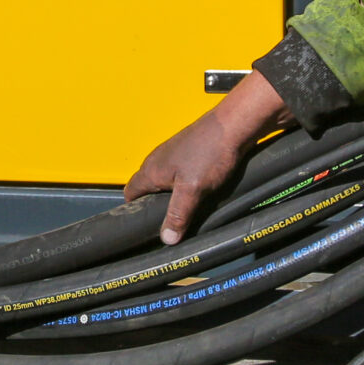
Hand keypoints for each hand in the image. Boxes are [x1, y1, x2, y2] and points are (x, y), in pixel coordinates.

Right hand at [124, 70, 290, 244]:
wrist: (233, 125)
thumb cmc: (210, 151)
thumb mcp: (192, 190)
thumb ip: (178, 215)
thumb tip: (167, 239)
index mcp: (151, 170)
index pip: (130, 193)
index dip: (133, 209)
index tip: (142, 224)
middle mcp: (157, 160)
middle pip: (147, 188)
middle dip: (155, 205)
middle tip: (169, 221)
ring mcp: (173, 155)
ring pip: (165, 180)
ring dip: (172, 195)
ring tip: (186, 208)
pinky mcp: (189, 152)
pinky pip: (180, 174)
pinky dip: (186, 184)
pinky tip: (201, 191)